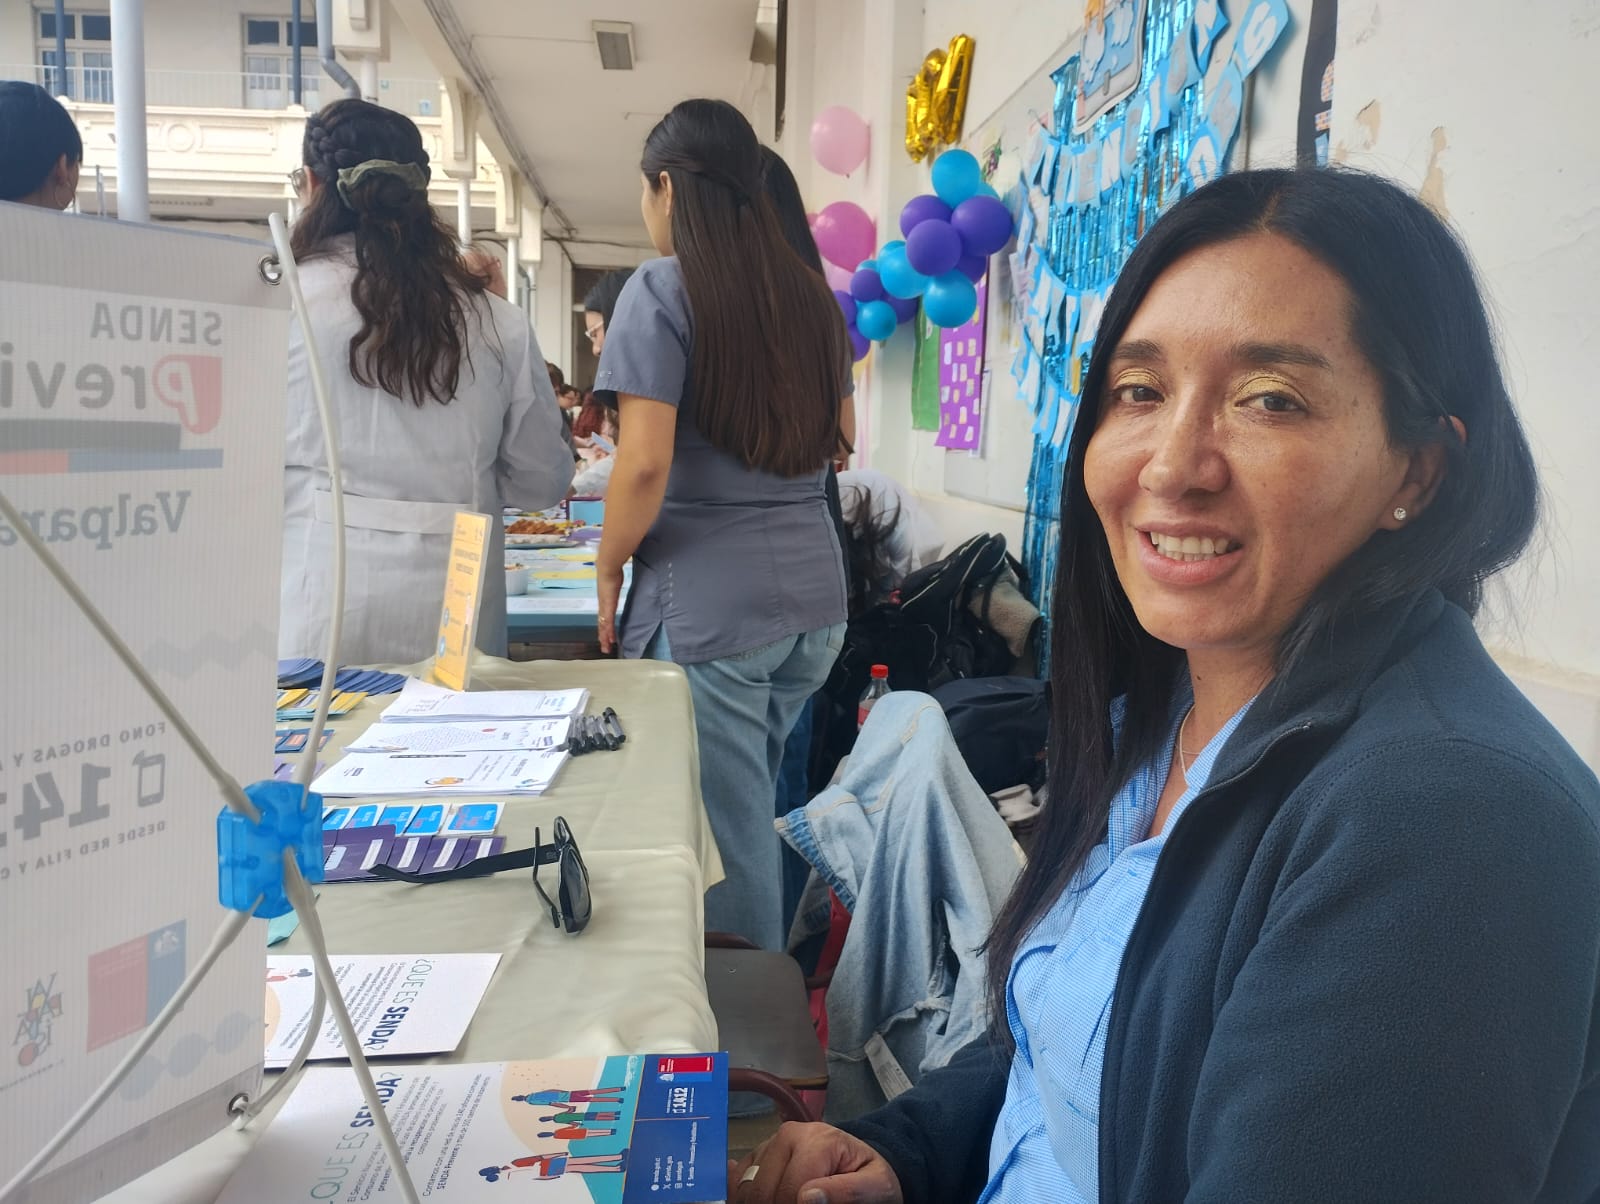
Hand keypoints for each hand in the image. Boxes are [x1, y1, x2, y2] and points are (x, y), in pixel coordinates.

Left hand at [596, 562, 623, 654]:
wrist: (607, 567)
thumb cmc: (611, 569)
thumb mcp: (613, 578)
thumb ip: (614, 581)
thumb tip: (615, 578)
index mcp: (603, 599)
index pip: (603, 615)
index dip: (603, 626)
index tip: (604, 634)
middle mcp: (602, 605)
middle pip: (602, 624)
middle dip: (602, 636)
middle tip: (604, 647)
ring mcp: (605, 607)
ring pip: (604, 626)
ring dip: (605, 637)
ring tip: (606, 648)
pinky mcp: (608, 607)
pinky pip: (608, 623)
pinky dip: (608, 632)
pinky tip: (609, 639)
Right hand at [729, 1122, 901, 1203]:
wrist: (860, 1162)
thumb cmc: (869, 1176)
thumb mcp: (876, 1187)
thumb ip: (849, 1191)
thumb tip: (807, 1197)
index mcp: (818, 1140)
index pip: (791, 1190)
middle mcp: (788, 1135)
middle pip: (763, 1190)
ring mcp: (770, 1143)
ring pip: (747, 1188)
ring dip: (761, 1203)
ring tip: (786, 1203)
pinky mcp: (759, 1153)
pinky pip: (738, 1180)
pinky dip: (744, 1196)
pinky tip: (762, 1201)